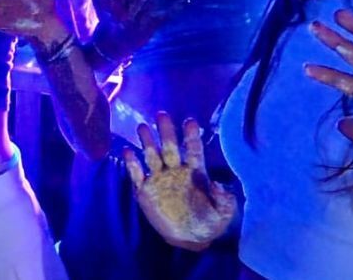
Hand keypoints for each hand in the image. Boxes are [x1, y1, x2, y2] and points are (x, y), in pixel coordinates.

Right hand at [85, 0, 180, 63]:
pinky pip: (167, 14)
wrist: (112, 47)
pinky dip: (177, 6)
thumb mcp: (99, 2)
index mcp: (116, 5)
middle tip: (131, 11)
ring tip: (139, 17)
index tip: (123, 2)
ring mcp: (140, 22)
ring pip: (153, 1)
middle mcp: (127, 14)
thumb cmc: (106, 20)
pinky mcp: (152, 27)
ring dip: (148, 6)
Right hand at [123, 112, 236, 248]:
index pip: (193, 149)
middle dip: (166, 132)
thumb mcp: (223, 213)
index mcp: (195, 172)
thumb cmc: (209, 222)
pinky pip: (136, 175)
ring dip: (147, 142)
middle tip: (162, 115)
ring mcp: (159, 179)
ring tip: (142, 127)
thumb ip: (225, 199)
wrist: (189, 238)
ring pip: (152, 155)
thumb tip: (217, 184)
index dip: (191, 136)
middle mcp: (176, 170)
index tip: (190, 121)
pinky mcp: (145, 191)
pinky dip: (132, 163)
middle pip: (170, 147)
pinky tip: (127, 151)